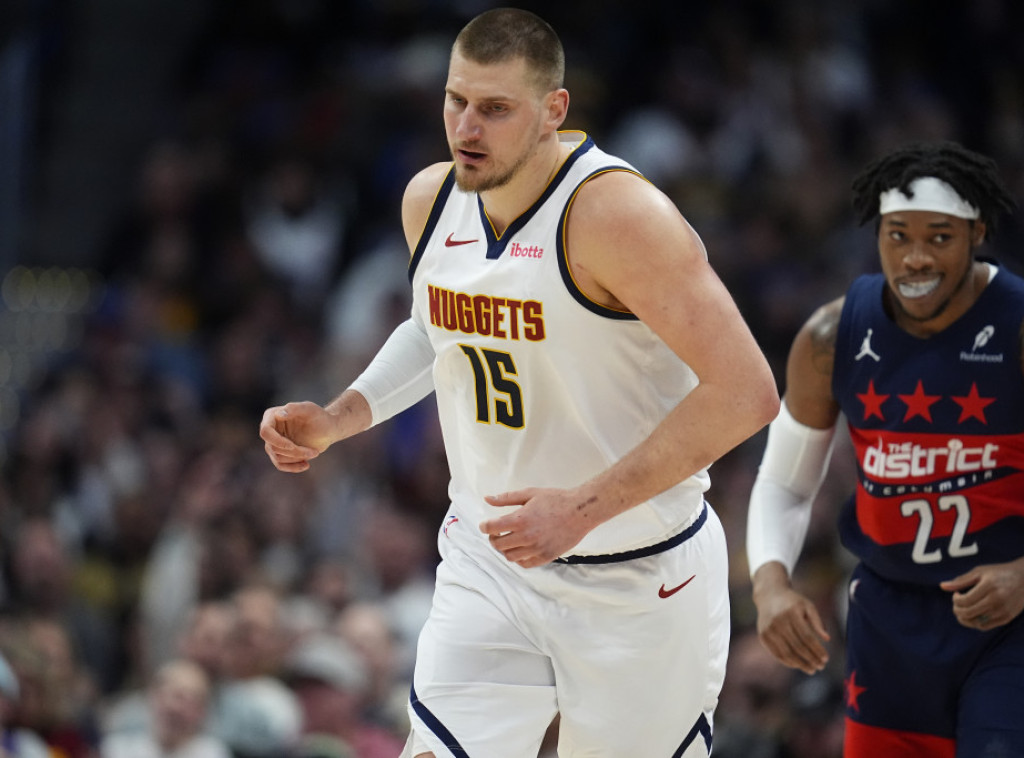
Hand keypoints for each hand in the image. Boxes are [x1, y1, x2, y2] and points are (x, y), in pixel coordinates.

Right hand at [259, 402, 334, 472]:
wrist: (328, 429)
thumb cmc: (319, 416)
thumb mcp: (309, 409)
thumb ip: (293, 408)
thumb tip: (277, 415)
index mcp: (272, 416)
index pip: (265, 432)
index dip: (277, 441)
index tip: (292, 446)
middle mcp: (270, 429)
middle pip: (273, 447)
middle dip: (294, 452)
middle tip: (314, 452)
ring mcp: (274, 442)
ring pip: (278, 457)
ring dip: (297, 458)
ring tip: (314, 453)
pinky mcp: (280, 453)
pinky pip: (280, 465)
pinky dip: (293, 467)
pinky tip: (306, 465)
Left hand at [479, 488, 594, 567]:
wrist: (580, 511)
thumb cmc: (556, 500)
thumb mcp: (530, 493)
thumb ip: (506, 498)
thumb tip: (487, 499)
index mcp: (520, 519)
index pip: (492, 528)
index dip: (484, 527)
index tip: (485, 525)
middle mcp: (526, 536)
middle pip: (498, 545)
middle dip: (493, 539)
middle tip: (496, 533)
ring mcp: (536, 548)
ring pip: (510, 556)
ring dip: (505, 549)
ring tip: (510, 540)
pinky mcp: (546, 556)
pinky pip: (525, 564)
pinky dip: (519, 558)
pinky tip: (521, 549)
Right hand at [752, 563, 829, 674]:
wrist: (769, 595)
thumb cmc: (793, 602)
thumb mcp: (808, 606)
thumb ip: (817, 621)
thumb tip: (827, 639)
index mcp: (791, 613)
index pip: (807, 637)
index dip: (817, 650)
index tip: (826, 659)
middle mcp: (778, 621)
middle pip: (798, 647)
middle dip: (811, 659)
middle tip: (821, 667)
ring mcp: (769, 629)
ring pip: (787, 653)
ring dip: (800, 664)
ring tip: (811, 669)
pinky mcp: (763, 636)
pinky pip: (776, 653)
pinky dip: (788, 662)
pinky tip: (798, 665)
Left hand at [940, 557, 1023, 630]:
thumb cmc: (999, 573)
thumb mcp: (980, 572)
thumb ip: (961, 580)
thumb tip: (942, 586)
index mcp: (989, 587)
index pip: (964, 601)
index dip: (955, 599)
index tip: (956, 594)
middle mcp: (997, 600)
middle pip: (968, 613)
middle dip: (957, 610)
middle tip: (956, 604)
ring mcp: (1003, 611)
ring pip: (976, 622)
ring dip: (964, 618)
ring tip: (962, 610)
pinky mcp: (1007, 618)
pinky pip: (986, 626)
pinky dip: (975, 623)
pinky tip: (973, 614)